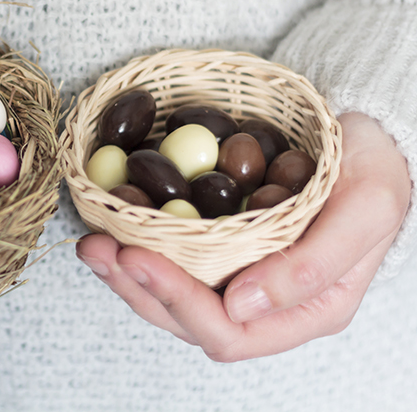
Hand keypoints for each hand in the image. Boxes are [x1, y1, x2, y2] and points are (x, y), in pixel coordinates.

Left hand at [76, 113, 410, 360]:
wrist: (366, 136)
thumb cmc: (375, 170)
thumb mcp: (364, 210)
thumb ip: (312, 267)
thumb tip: (242, 306)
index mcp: (305, 310)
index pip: (230, 332)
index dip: (177, 302)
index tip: (136, 257)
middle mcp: (266, 305)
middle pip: (187, 321)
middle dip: (136, 288)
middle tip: (97, 248)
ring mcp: (240, 280)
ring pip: (171, 298)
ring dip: (125, 274)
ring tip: (92, 243)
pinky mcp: (221, 252)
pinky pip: (171, 264)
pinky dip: (136, 249)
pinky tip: (111, 229)